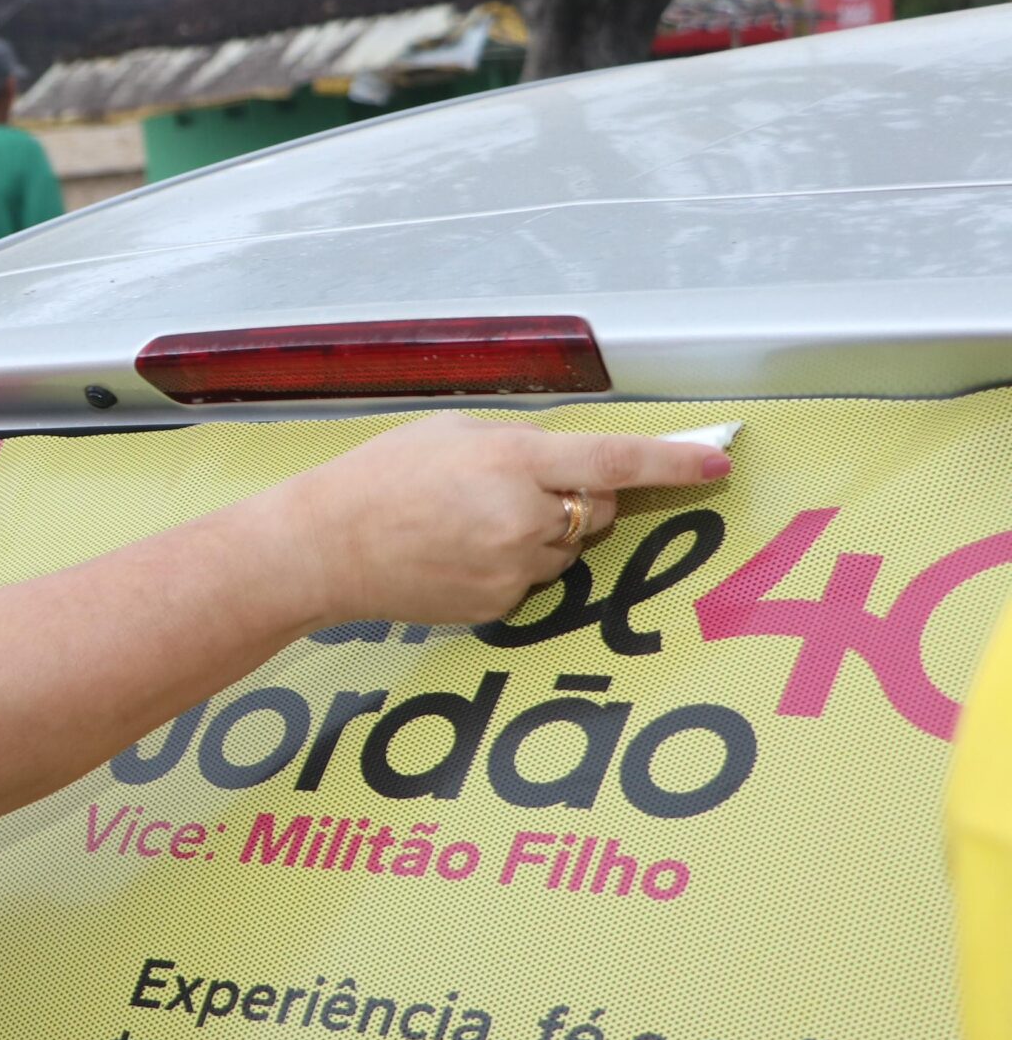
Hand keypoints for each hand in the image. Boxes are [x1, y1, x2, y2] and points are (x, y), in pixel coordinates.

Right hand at [272, 415, 729, 628]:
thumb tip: (574, 461)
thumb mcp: (452, 434)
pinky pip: (535, 579)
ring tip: (468, 525)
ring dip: (540, 532)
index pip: (615, 461)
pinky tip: (458, 553)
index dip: (674, 463)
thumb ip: (520, 443)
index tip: (716, 462)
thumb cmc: (378, 480)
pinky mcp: (501, 605)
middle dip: (576, 494)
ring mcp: (513, 569)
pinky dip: (511, 563)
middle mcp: (522, 519)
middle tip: (510, 487)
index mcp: (512, 462)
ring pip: (567, 547)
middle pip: (598, 506)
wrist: (322, 548)